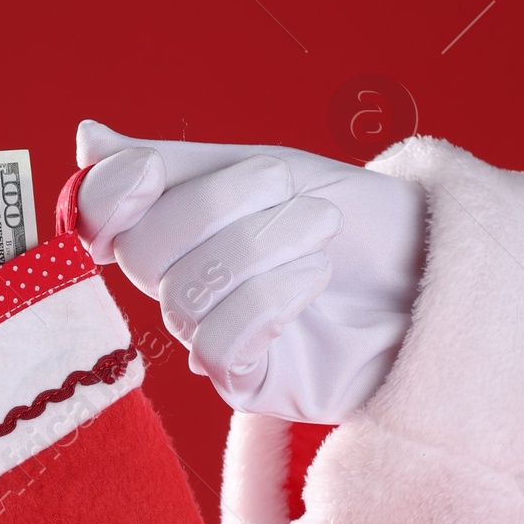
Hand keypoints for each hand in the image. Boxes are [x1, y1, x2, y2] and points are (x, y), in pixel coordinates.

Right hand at [75, 121, 425, 423]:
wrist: (436, 268)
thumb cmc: (357, 218)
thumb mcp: (270, 169)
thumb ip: (177, 163)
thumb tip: (87, 139)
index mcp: (178, 227)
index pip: (99, 220)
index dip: (106, 198)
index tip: (145, 170)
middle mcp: (184, 284)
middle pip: (144, 254)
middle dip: (217, 210)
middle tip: (289, 189)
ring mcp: (213, 337)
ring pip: (183, 299)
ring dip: (257, 252)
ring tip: (320, 230)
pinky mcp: (249, 383)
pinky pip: (218, 349)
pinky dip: (265, 304)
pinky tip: (312, 280)